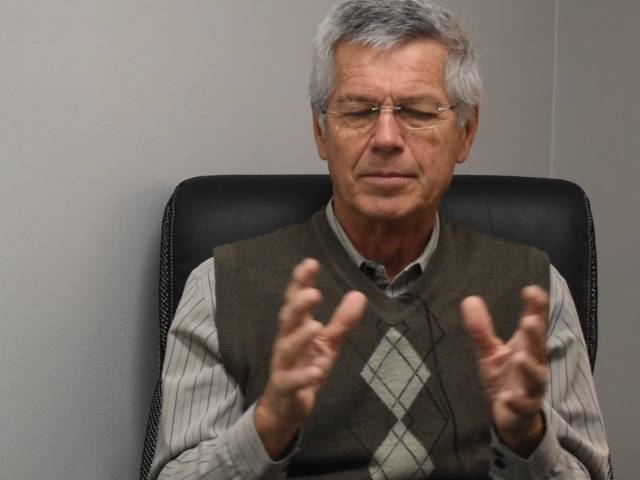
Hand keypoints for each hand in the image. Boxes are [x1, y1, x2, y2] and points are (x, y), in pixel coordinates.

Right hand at [255, 258, 367, 458]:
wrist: (284, 407)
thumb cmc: (305, 367)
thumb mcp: (327, 344)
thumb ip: (342, 321)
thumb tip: (359, 294)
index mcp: (296, 329)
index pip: (296, 301)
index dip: (301, 282)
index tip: (310, 263)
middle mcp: (286, 343)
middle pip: (288, 320)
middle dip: (298, 306)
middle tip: (313, 292)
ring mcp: (283, 366)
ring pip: (287, 349)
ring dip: (300, 337)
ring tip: (316, 326)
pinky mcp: (286, 388)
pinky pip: (292, 382)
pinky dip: (303, 376)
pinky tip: (317, 370)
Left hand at [461, 286, 548, 456]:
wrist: (514, 416)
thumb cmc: (506, 377)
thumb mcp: (491, 352)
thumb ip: (482, 329)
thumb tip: (469, 299)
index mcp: (527, 348)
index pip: (535, 325)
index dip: (536, 308)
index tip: (532, 290)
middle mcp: (534, 366)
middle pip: (538, 350)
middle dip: (536, 336)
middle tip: (529, 321)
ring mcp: (531, 389)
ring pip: (535, 379)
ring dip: (529, 368)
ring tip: (519, 357)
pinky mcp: (523, 410)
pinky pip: (522, 407)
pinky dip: (516, 402)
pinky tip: (508, 398)